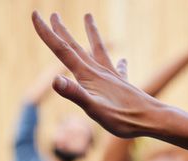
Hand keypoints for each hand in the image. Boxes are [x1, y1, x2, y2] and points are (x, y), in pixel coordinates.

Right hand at [31, 12, 157, 137]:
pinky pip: (120, 70)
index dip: (46, 33)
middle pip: (76, 47)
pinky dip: (120, 63)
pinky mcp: (124, 85)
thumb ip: (75, 94)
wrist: (152, 119)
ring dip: (92, 34)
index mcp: (88, 75)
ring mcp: (112, 77)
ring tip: (88, 17)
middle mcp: (99, 72)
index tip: (35, 14)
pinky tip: (124, 61)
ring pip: (98, 50)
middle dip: (62, 32)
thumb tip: (55, 80)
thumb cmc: (122, 118)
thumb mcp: (93, 109)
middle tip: (53, 14)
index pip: (62, 51)